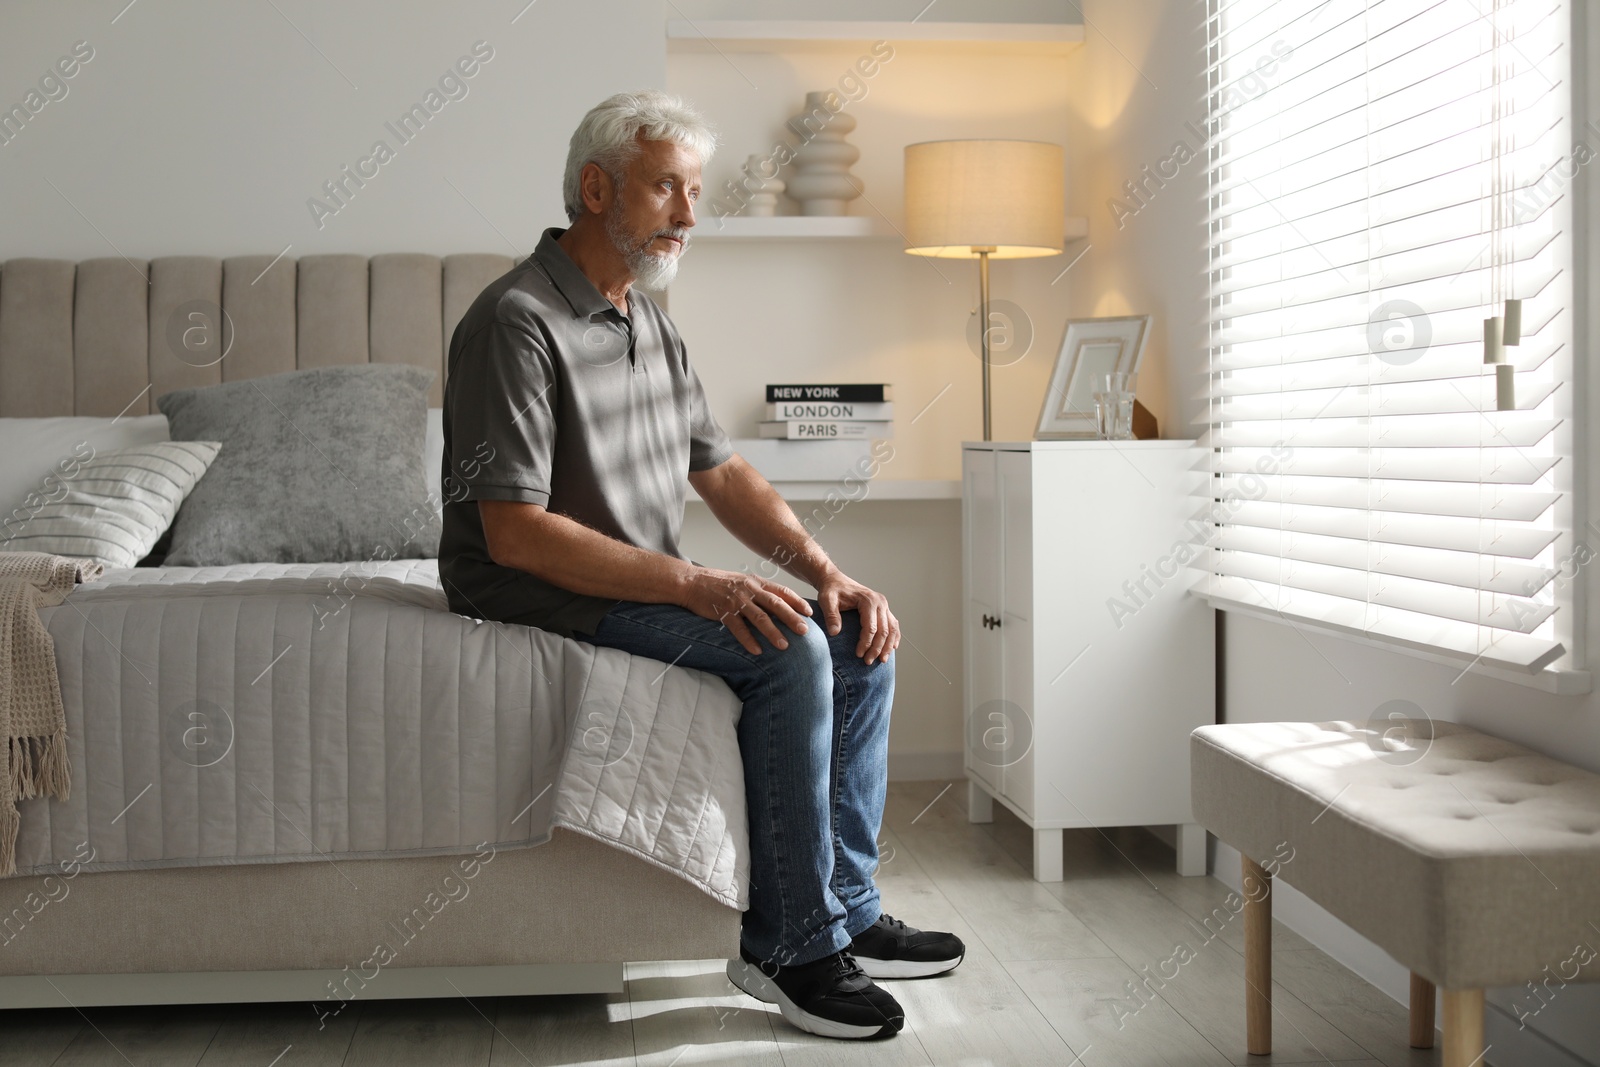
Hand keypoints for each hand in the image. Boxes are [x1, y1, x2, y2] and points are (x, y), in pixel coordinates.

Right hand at [681, 566, 812, 655]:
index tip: (809, 613)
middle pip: (775, 605)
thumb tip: (778, 603)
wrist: (691, 582)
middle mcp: (749, 590)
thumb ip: (759, 591)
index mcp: (755, 582)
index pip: (781, 591)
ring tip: (784, 646)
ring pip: (759, 618)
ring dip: (773, 633)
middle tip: (805, 631)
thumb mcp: (742, 581)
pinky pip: (738, 628)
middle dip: (791, 618)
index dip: (797, 602)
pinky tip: (757, 651)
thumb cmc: (718, 583)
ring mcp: (736, 600)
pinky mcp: (723, 611)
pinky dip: (748, 640)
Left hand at [816, 571, 898, 664]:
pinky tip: (891, 648)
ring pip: (892, 628)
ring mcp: (883, 605)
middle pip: (884, 630)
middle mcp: (880, 602)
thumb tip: (835, 633)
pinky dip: (894, 637)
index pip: (871, 627)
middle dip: (877, 648)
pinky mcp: (883, 609)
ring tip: (882, 660)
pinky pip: (893, 624)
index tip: (858, 655)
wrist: (835, 581)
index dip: (866, 643)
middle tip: (868, 662)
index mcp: (868, 600)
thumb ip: (831, 616)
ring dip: (888, 645)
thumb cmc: (831, 591)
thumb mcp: (827, 600)